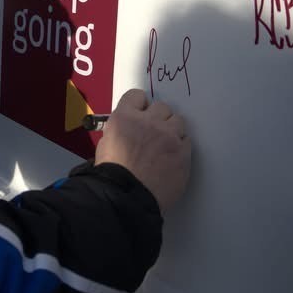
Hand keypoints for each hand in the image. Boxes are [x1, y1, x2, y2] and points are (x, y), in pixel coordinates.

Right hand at [94, 89, 191, 211]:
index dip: (139, 106)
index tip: (140, 113)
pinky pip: (187, 141)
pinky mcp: (183, 152)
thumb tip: (129, 127)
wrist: (126, 196)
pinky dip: (180, 147)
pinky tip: (171, 158)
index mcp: (125, 117)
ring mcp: (168, 136)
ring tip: (164, 146)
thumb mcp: (106, 144)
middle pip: (161, 106)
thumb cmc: (112, 174)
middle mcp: (148, 122)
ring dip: (172, 130)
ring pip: (178, 121)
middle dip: (158, 118)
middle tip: (153, 133)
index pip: (137, 96)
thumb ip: (121, 129)